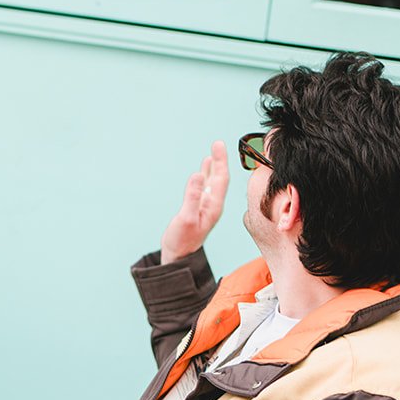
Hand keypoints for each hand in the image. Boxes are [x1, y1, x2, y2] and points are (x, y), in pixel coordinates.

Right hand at [160, 141, 229, 263]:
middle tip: (217, 143)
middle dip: (219, 160)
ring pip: (213, 182)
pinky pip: (205, 187)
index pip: (221, 179)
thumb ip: (192, 197)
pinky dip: (206, 175)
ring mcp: (207, 207)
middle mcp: (213, 205)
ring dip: (214, 167)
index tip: (218, 146)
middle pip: (220, 178)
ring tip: (214, 152)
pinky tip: (204, 170)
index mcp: (214, 206)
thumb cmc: (181, 240)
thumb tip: (198, 175)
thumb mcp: (185, 218)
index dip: (220, 161)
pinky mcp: (199, 208)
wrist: (179, 256)